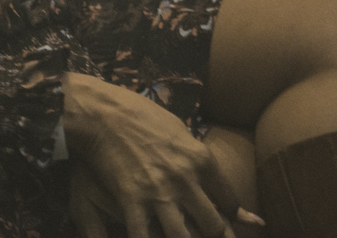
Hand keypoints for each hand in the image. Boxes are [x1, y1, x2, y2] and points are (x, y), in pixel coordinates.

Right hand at [63, 72, 238, 237]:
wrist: (103, 112)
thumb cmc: (141, 115)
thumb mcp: (179, 128)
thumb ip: (196, 154)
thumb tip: (207, 167)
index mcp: (201, 159)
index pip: (230, 201)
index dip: (233, 215)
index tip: (229, 219)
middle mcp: (186, 180)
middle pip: (214, 226)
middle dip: (217, 236)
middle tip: (211, 235)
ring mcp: (159, 193)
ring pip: (185, 237)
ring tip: (184, 237)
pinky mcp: (132, 200)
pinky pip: (144, 236)